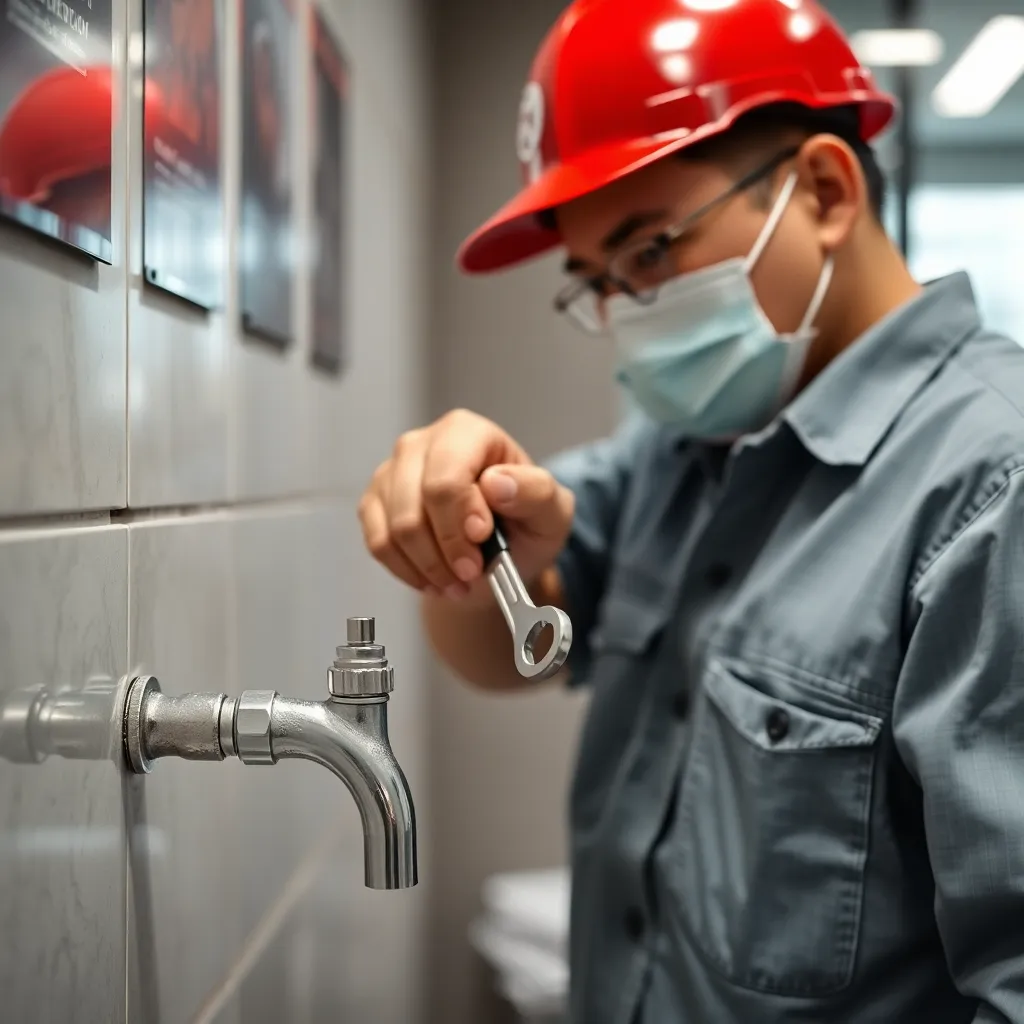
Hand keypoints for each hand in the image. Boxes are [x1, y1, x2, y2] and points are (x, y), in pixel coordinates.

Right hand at [359, 409, 574, 602]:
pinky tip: (435, 579)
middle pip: (416, 503)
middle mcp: (423, 443)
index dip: (460, 518)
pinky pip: (379, 545)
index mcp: (468, 432)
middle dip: (446, 549)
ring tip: (459, 583)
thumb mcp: (552, 510)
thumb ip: (536, 492)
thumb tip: (497, 482)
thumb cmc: (526, 522)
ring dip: (430, 567)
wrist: (503, 552)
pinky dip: (409, 571)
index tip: (481, 542)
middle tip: (472, 574)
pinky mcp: (375, 503)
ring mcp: (393, 472)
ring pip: (395, 529)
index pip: (447, 477)